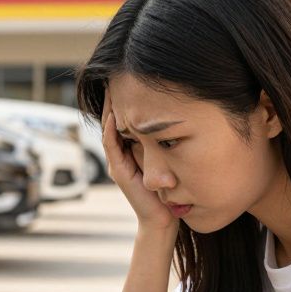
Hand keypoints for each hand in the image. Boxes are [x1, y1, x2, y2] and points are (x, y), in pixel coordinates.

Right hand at [102, 87, 176, 233]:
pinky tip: (115, 115)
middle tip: (115, 72)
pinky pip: (112, 147)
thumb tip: (182, 114)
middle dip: (114, 96)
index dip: (125, 97)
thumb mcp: (170, 157)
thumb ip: (168, 139)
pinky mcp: (120, 173)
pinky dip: (111, 130)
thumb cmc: (170, 190)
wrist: (164, 219)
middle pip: (112, 118)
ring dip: (109, 109)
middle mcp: (120, 154)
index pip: (124, 117)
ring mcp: (117, 163)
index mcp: (131, 148)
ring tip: (111, 87)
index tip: (131, 75)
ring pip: (109, 129)